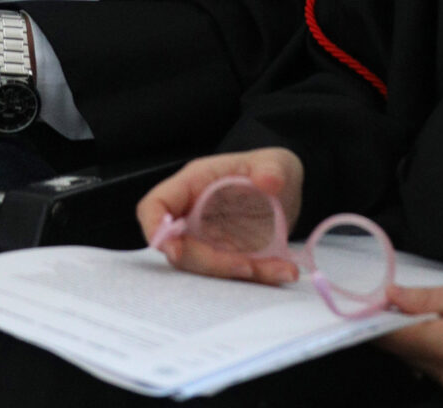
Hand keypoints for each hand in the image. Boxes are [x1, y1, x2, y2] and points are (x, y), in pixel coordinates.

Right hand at [136, 149, 304, 284]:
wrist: (287, 191)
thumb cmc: (269, 169)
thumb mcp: (276, 163)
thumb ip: (271, 170)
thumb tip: (269, 181)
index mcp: (193, 185)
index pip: (155, 206)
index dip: (155, 229)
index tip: (174, 250)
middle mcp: (193, 215)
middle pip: (179, 248)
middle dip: (211, 263)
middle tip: (249, 267)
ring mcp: (208, 241)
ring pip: (207, 268)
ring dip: (239, 275)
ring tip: (280, 269)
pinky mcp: (227, 259)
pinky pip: (232, 276)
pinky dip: (258, 279)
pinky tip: (285, 271)